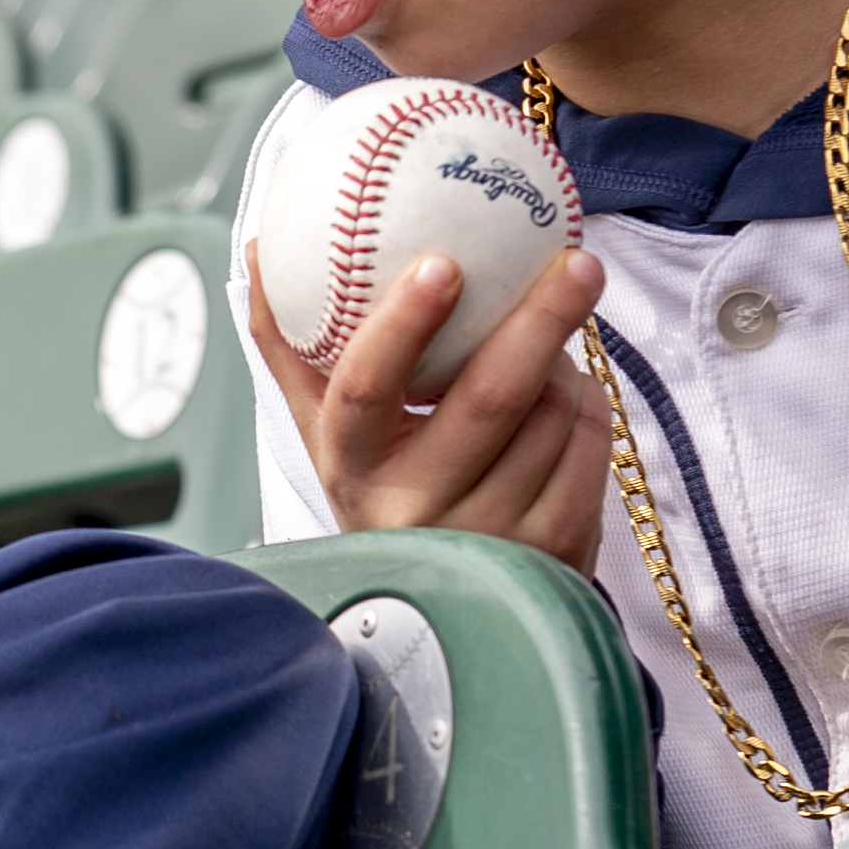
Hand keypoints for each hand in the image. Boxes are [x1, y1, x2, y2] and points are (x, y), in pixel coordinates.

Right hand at [247, 240, 607, 569]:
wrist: (441, 601)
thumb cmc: (381, 485)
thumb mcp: (327, 432)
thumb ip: (289, 346)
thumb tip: (257, 247)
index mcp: (351, 466)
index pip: (365, 387)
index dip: (402, 323)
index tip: (442, 263)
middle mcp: (414, 510)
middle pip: (489, 397)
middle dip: (541, 317)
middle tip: (576, 261)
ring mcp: (488, 538)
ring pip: (553, 414)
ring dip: (566, 364)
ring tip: (551, 345)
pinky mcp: (554, 553)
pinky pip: (590, 448)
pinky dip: (591, 406)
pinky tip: (571, 399)